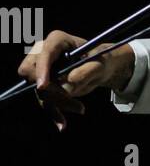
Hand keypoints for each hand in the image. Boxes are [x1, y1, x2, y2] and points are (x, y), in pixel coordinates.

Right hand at [16, 31, 134, 131]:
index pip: (43, 54)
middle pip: (32, 73)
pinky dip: (54, 113)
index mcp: (57, 41)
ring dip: (57, 103)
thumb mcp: (99, 64)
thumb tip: (67, 86)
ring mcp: (43, 70)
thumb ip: (85, 72)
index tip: (43, 86)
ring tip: (80, 108)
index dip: (41, 69)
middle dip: (48, 88)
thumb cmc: (101, 59)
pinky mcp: (47, 86)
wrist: (102, 67)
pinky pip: (45, 102)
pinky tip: (62, 125)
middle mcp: (45, 54)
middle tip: (68, 97)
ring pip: (40, 91)